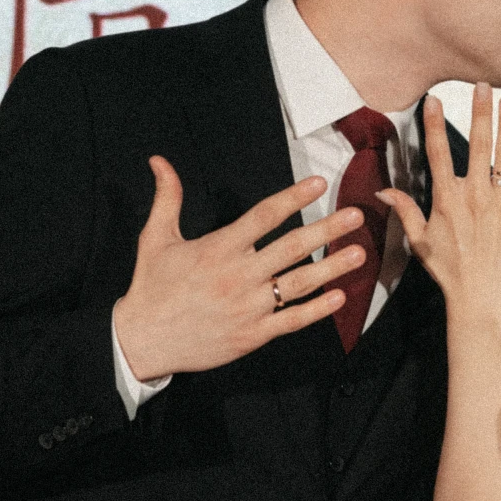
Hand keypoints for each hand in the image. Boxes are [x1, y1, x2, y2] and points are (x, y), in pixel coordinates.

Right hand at [112, 158, 365, 380]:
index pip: (264, 216)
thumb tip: (159, 160)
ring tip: (358, 252)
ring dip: (332, 268)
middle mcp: (238, 275)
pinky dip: (316, 310)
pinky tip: (339, 297)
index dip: (293, 197)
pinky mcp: (251, 335)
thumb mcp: (155, 238)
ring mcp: (248, 307)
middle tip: (356, 216)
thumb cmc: (151, 287)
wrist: (142, 340)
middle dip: (327, 229)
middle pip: (292, 248)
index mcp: (219, 248)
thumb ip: (167, 198)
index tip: (319, 182)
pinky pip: (291, 321)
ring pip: (299, 284)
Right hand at [378, 85, 500, 326]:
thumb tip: (381, 192)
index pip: (437, 153)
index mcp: (447, 199)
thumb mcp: (420, 241)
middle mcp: (474, 196)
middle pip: (477, 145)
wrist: (482, 297)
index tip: (434, 99)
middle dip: (479, 112)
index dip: (434, 124)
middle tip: (482, 85)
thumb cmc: (449, 270)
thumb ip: (405, 211)